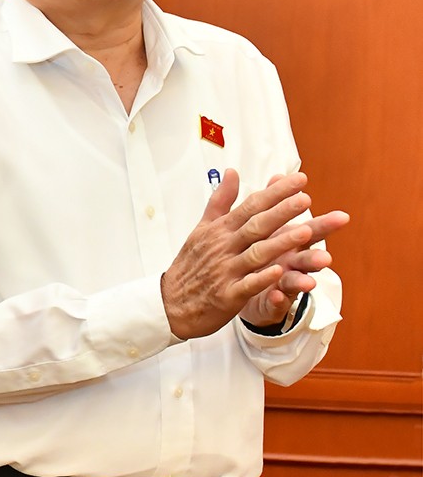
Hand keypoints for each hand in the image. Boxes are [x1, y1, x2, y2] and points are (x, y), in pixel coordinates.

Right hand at [160, 170, 347, 339]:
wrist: (170, 303)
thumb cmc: (190, 265)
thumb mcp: (202, 228)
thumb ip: (221, 201)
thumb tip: (232, 172)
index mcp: (220, 230)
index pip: (250, 206)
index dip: (275, 193)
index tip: (298, 180)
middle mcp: (224, 247)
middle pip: (256, 226)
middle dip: (282, 212)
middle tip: (305, 199)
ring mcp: (225, 271)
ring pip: (256, 254)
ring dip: (280, 243)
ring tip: (305, 232)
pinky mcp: (227, 295)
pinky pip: (247, 285)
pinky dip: (262, 279)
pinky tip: (278, 272)